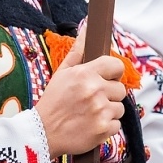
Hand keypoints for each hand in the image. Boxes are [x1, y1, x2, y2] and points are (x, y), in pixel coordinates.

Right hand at [34, 26, 126, 156]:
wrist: (42, 133)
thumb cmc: (53, 102)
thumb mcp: (62, 73)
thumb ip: (78, 52)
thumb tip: (86, 29)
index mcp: (85, 74)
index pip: (117, 66)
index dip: (113, 73)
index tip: (106, 79)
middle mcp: (95, 91)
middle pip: (120, 89)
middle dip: (109, 95)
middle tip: (92, 100)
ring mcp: (100, 111)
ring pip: (119, 108)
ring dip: (108, 112)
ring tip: (90, 114)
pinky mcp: (104, 129)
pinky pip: (117, 125)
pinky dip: (106, 127)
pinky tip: (91, 125)